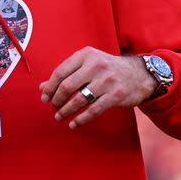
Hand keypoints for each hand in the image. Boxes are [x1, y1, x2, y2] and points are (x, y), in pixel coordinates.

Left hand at [39, 47, 155, 128]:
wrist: (138, 74)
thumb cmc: (107, 69)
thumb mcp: (87, 65)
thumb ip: (66, 74)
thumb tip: (42, 88)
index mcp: (86, 55)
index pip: (61, 71)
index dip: (50, 87)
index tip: (44, 98)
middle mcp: (96, 65)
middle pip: (68, 86)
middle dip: (57, 100)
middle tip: (53, 107)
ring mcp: (107, 80)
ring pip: (79, 99)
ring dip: (66, 111)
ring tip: (59, 117)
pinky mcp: (116, 95)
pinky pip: (93, 110)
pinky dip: (81, 119)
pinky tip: (74, 124)